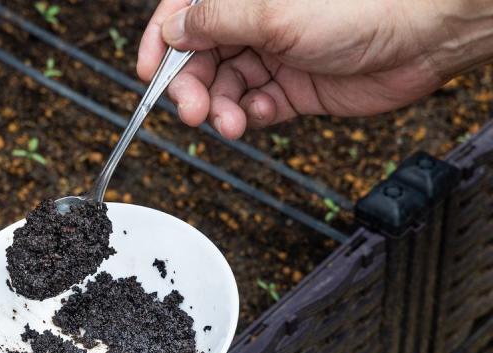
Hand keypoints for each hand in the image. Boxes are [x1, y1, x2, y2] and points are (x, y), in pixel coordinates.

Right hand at [138, 0, 492, 138]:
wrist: (424, 36)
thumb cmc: (362, 5)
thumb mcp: (272, 12)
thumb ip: (215, 22)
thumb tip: (172, 30)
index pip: (184, 13)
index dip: (160, 41)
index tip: (146, 72)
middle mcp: (255, 21)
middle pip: (199, 57)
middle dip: (189, 86)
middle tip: (191, 110)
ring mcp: (274, 54)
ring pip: (224, 87)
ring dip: (219, 109)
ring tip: (228, 122)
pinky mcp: (293, 87)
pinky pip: (255, 107)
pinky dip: (251, 116)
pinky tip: (261, 116)